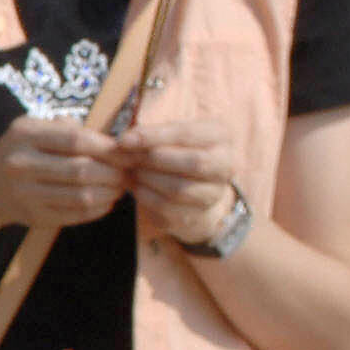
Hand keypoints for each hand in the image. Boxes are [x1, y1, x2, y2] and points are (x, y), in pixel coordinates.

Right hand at [0, 110, 125, 229]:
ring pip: (82, 196)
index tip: (127, 151)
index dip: (107, 147)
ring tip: (120, 187)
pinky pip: (76, 215)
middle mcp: (21, 165)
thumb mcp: (33, 129)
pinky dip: (99, 209)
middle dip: (113, 172)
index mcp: (24, 136)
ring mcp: (26, 194)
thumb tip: (115, 140)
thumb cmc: (19, 152)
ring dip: (110, 192)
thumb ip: (68, 128)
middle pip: (81, 170)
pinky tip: (106, 201)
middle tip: (128, 171)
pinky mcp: (34, 217)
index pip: (76, 140)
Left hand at [117, 114, 241, 247]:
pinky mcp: (195, 215)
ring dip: (147, 178)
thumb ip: (149, 134)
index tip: (124, 139)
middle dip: (153, 159)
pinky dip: (144, 195)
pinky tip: (137, 186)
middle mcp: (225, 165)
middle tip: (129, 157)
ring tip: (133, 171)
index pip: (189, 134)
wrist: (190, 188)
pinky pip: (166, 207)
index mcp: (221, 136)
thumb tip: (124, 141)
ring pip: (179, 188)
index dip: (154, 136)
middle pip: (194, 163)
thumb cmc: (174, 150)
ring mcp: (214, 194)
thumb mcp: (168, 135)